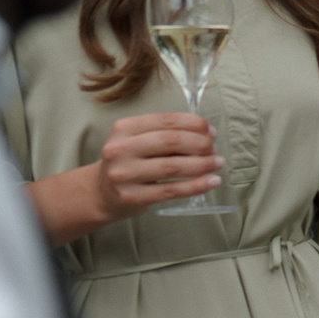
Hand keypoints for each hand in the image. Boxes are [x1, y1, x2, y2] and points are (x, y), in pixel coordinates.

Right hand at [94, 111, 221, 219]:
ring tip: (218, 163)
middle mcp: (120, 149)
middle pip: (171, 141)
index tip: (211, 131)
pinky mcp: (132, 197)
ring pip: (173, 167)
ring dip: (203, 164)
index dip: (194, 124)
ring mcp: (124, 174)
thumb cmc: (128, 163)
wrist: (100, 193)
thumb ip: (166, 135)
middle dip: (201, 144)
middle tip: (215, 149)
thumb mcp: (138, 141)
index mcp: (124, 128)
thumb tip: (207, 135)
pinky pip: (172, 190)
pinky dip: (197, 185)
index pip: (166, 120)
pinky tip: (212, 181)